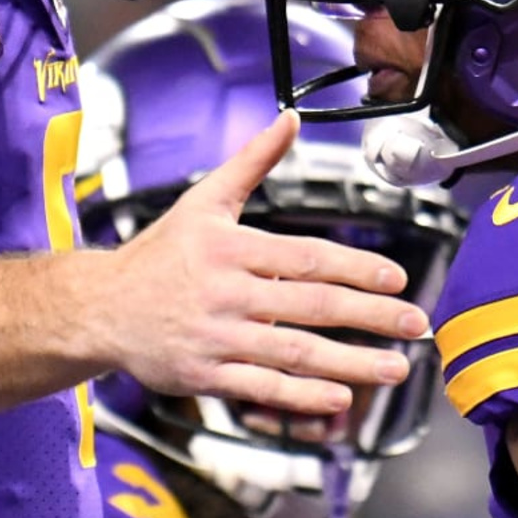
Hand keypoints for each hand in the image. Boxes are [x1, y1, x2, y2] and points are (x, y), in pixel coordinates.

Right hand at [104, 111, 428, 414]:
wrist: (100, 307)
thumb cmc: (160, 252)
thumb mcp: (204, 200)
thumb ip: (253, 161)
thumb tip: (291, 119)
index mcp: (231, 248)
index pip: (307, 259)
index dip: (356, 269)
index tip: (397, 279)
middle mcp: (227, 294)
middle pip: (312, 306)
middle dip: (372, 316)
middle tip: (417, 324)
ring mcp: (217, 338)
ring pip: (295, 354)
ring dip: (352, 364)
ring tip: (396, 369)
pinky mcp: (205, 376)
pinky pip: (263, 389)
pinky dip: (303, 397)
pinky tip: (341, 398)